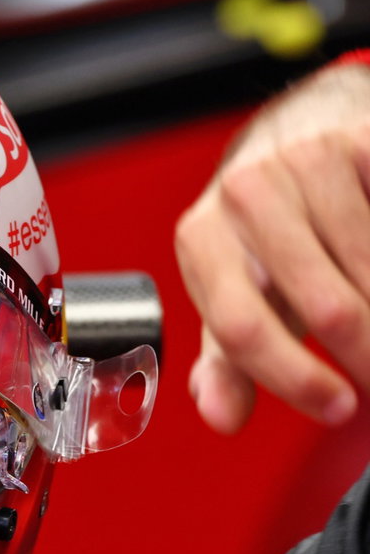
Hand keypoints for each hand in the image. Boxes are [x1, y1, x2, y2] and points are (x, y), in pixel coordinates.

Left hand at [176, 59, 369, 432]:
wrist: (303, 136)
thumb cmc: (267, 234)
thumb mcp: (236, 293)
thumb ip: (227, 361)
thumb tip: (221, 417)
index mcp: (201, 238)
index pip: (241, 326)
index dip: (293, 378)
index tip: (337, 407)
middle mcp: (245, 194)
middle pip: (323, 306)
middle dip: (367, 358)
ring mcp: (305, 162)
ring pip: (369, 272)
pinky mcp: (360, 143)